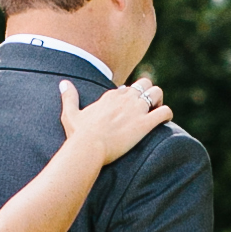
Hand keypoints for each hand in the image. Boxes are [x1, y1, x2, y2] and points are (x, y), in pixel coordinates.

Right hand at [58, 75, 172, 162]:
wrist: (88, 148)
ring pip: (157, 92)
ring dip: (159, 100)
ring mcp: (136, 110)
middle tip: (147, 107)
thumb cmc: (78, 134)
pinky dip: (167, 114)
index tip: (128, 108)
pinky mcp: (144, 124)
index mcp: (110, 96)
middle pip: (145, 83)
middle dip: (149, 92)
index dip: (130, 97)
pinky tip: (165, 121)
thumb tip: (63, 83)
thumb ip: (69, 97)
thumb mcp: (70, 113)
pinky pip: (164, 111)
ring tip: (156, 112)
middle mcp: (125, 99)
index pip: (127, 88)